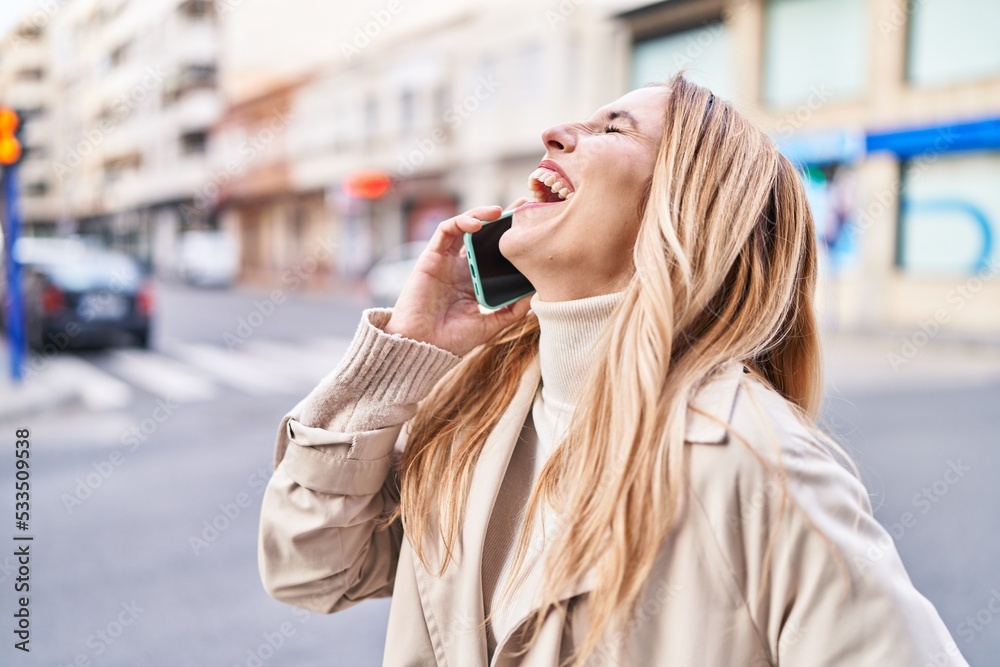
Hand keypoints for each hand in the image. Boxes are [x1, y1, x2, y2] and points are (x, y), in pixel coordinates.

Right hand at [383, 202, 531, 356]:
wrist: (424, 346)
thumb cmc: (452, 340)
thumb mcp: (490, 324)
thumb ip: (512, 310)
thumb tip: (537, 293)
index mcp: (475, 281)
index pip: (495, 252)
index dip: (511, 238)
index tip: (531, 226)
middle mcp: (461, 267)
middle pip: (483, 235)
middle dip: (501, 218)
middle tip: (522, 205)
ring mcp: (446, 261)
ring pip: (464, 227)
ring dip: (480, 215)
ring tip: (499, 212)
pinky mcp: (431, 257)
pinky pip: (445, 231)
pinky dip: (460, 222)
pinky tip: (476, 224)